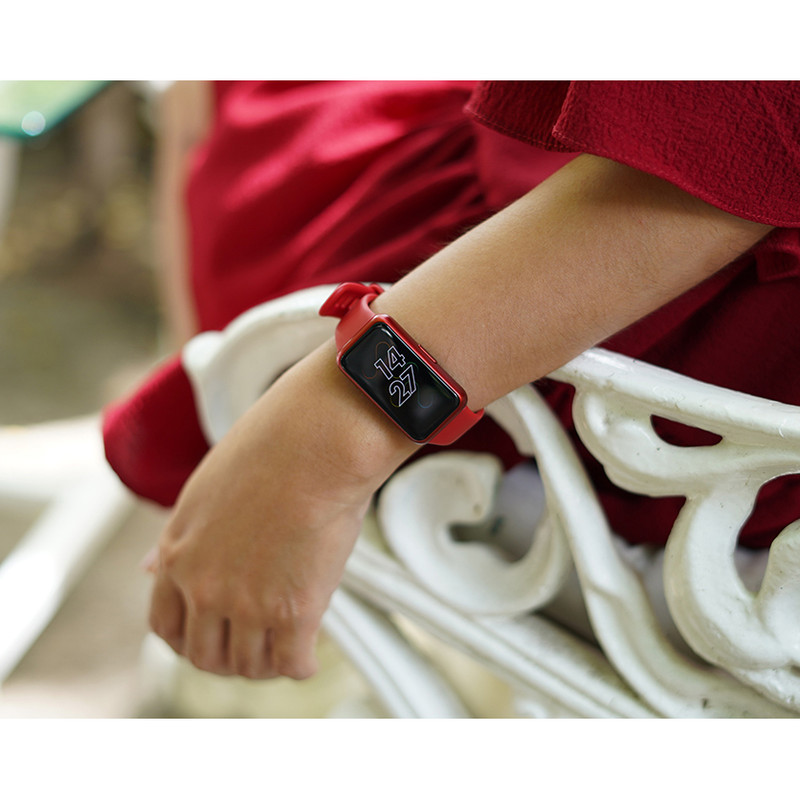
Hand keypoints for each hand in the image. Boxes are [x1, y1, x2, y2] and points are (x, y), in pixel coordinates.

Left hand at [146, 342, 415, 678]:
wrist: (315, 442)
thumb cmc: (270, 451)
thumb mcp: (204, 491)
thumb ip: (180, 538)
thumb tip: (146, 566)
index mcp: (178, 552)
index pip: (165, 625)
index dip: (189, 640)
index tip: (212, 636)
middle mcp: (203, 585)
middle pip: (205, 656)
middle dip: (229, 657)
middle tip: (254, 646)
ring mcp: (247, 602)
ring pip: (248, 666)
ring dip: (266, 662)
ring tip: (285, 645)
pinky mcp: (293, 611)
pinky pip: (292, 664)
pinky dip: (301, 665)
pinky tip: (309, 653)